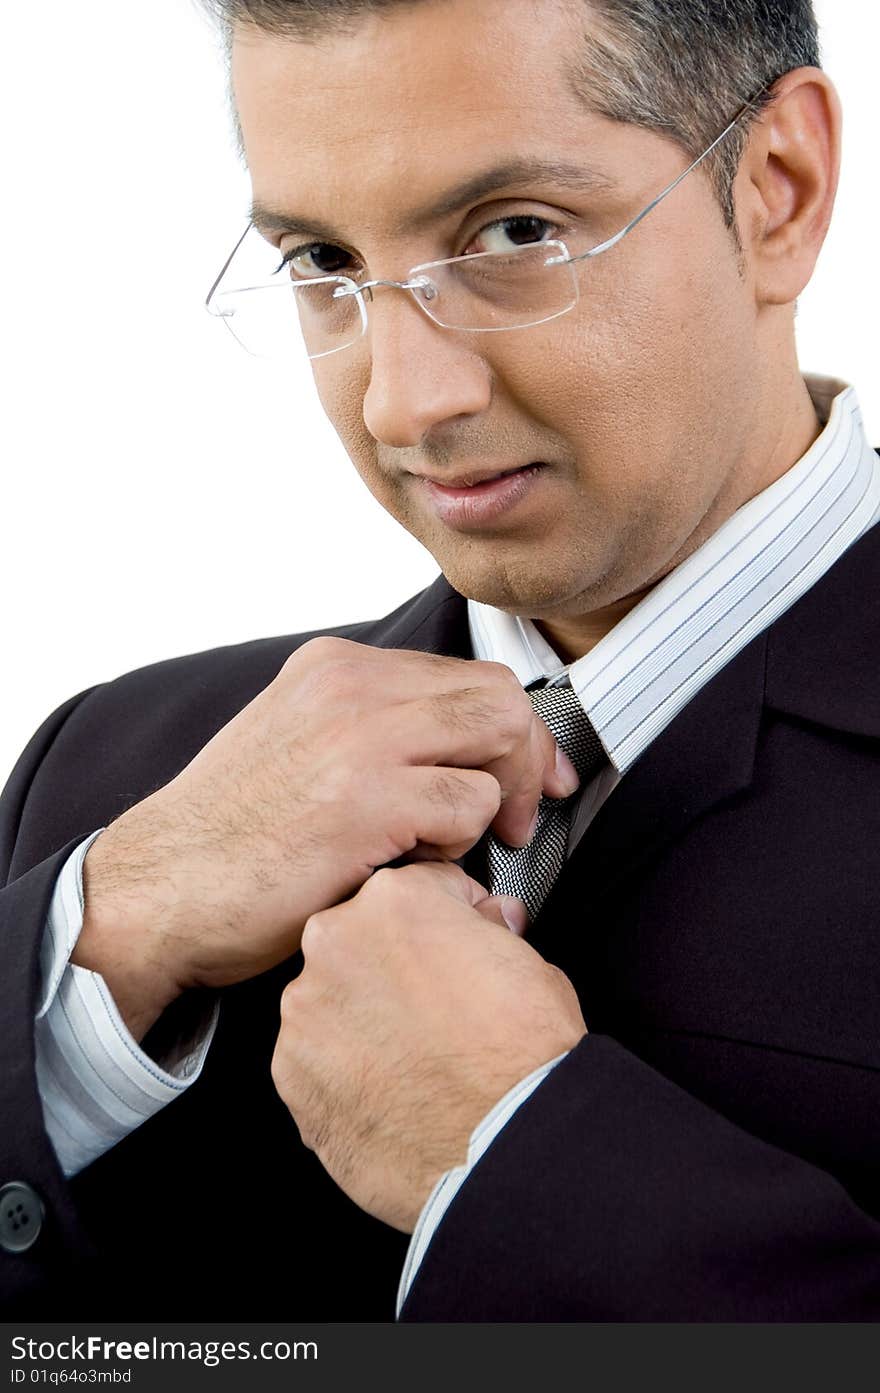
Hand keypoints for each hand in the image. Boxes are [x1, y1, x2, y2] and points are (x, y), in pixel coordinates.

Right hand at [75, 639, 578, 1032]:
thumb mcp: (299, 744)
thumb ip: (376, 728)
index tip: (531, 780)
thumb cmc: (233, 837)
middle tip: (515, 823)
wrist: (160, 891)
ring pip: (500, 738)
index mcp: (337, 668)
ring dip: (491, 805)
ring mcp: (360, 736)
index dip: (516, 734)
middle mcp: (352, 686)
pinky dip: (460, 845)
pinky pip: (471, 807)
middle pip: (499, 697)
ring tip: (442, 846)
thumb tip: (468, 744)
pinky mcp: (367, 799)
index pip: (469, 676)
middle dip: (526, 763)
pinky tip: (407, 863)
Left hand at [270, 860, 586, 1232]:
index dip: (451, 919)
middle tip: (441, 1007)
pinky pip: (314, 1058)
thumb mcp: (531, 963)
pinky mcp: (290, 1072)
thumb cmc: (521, 1058)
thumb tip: (486, 922)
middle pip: (364, 938)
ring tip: (416, 1059)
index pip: (420, 889)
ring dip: (365, 1019)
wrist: (505, 1147)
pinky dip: (344, 1072)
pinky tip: (389, 1091)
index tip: (461, 944)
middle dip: (397, 965)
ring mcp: (306, 1010)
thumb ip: (490, 930)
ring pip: (333, 999)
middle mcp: (337, 942)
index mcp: (396, 900)